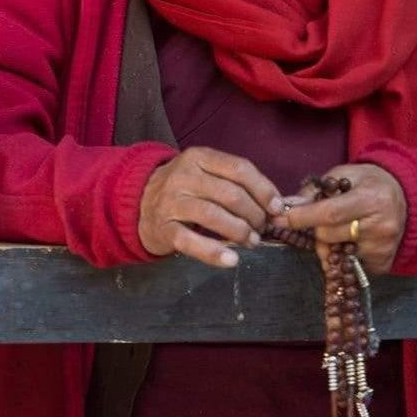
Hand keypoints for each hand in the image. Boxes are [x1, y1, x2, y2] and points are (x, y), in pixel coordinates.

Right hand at [138, 146, 283, 268]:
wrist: (139, 202)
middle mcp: (184, 176)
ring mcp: (171, 202)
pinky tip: (232, 260)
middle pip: (229, 194)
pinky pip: (191, 241)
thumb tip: (275, 205)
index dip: (263, 189)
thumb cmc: (184, 188)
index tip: (277, 207)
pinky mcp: (163, 228)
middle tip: (262, 228)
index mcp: (199, 157)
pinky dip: (214, 253)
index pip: (239, 168)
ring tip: (252, 242)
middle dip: (254, 214)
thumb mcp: (205, 172)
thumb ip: (235, 183)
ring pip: (212, 216)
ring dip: (239, 232)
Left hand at [279, 163, 407, 275]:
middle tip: (321, 218)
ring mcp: (382, 248)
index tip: (278, 219)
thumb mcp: (346, 174)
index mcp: (371, 199)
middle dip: (316, 228)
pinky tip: (353, 240)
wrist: (407, 199)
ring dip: (328, 242)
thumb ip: (317, 189)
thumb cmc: (370, 182)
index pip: (330, 213)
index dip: (302, 218)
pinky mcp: (383, 264)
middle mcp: (380, 226)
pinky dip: (342, 254)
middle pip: (329, 235)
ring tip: (341, 228)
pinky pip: (348, 264)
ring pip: (335, 252)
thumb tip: (288, 205)